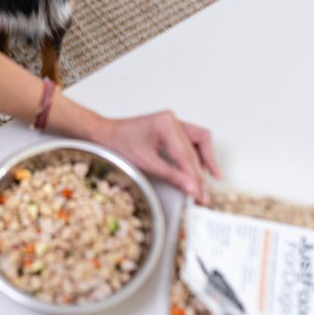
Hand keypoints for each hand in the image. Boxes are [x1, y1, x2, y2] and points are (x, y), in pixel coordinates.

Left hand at [96, 112, 220, 202]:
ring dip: (205, 161)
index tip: (199, 193)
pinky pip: (192, 142)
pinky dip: (198, 156)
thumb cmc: (119, 144)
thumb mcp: (145, 162)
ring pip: (199, 142)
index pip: (185, 154)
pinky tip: (201, 169)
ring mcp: (173, 123)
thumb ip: (170, 175)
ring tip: (209, 181)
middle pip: (195, 150)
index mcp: (166, 123)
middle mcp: (172, 120)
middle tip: (203, 194)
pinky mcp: (171, 130)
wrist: (105, 135)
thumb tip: (191, 188)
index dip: (194, 176)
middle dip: (200, 174)